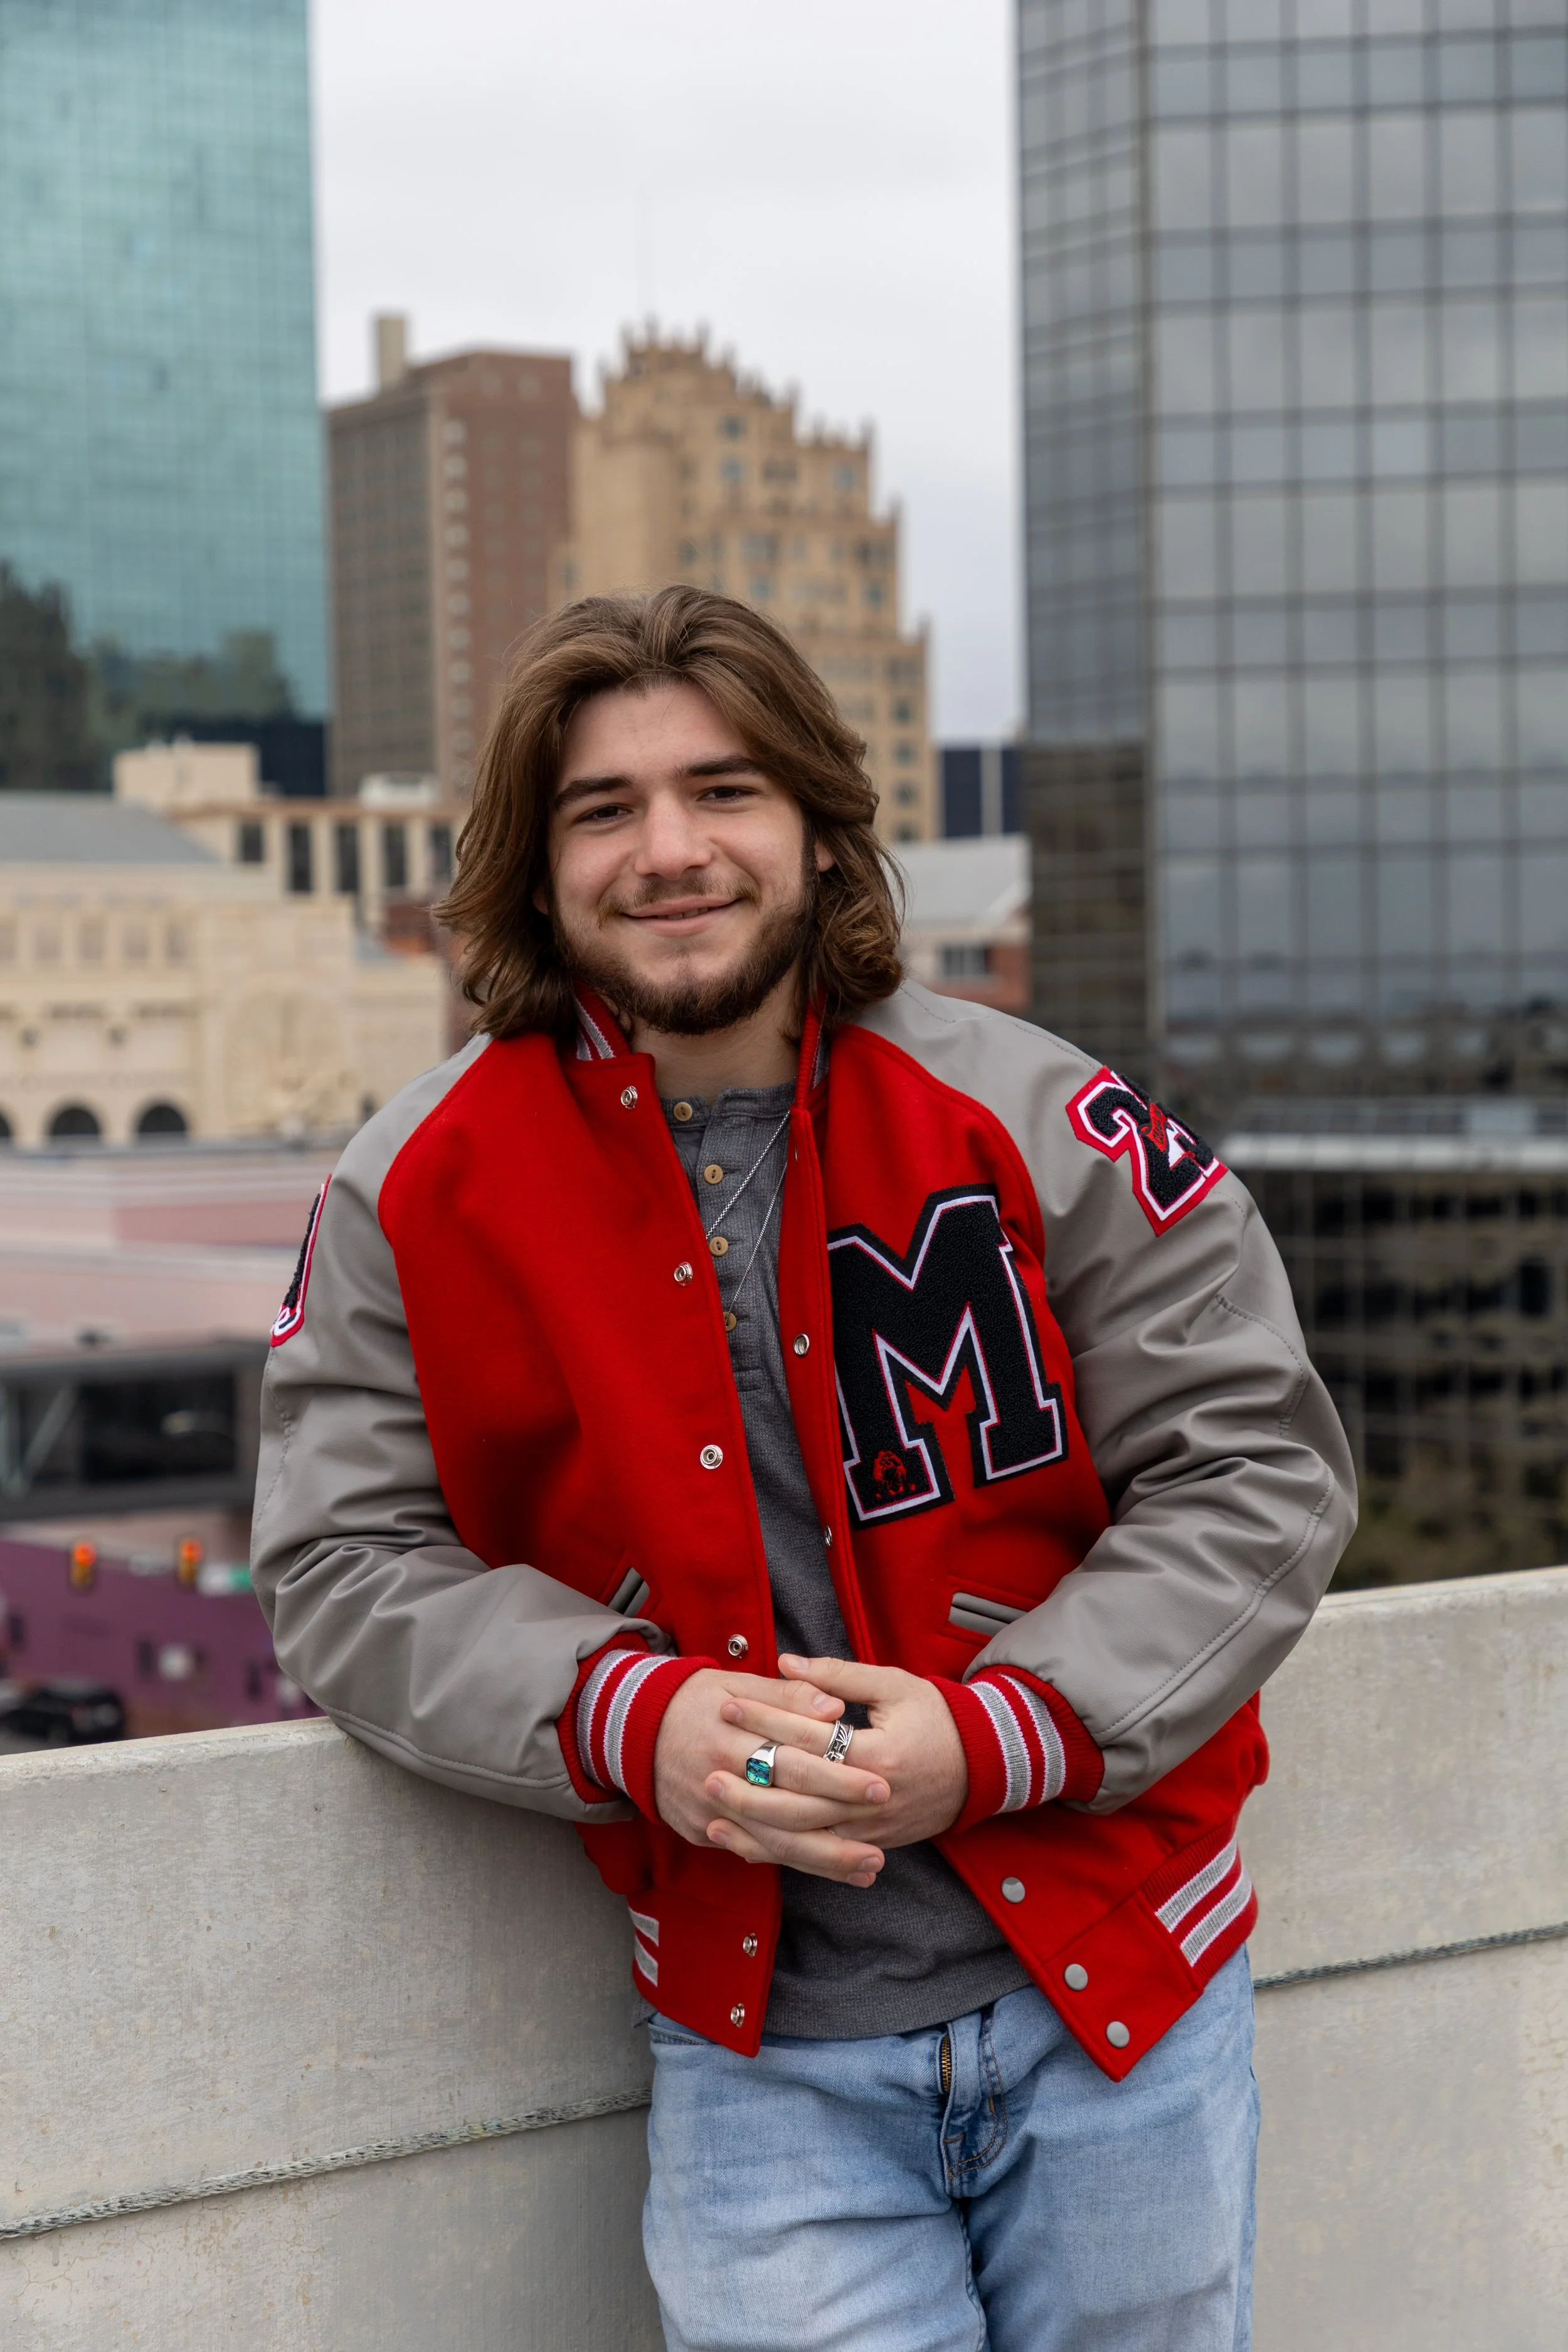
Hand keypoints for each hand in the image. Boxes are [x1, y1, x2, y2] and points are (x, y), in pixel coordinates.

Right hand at [652, 1667, 891, 1887]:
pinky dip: (795, 1865)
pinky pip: (754, 1853)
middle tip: (888, 1834)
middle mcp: (721, 1779)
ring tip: (871, 1866)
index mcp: (733, 1736)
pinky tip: (832, 1872)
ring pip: (775, 1844)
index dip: (841, 1773)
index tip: (882, 1782)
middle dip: (841, 1822)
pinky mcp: (702, 1834)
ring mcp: (709, 1813)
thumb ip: (787, 1697)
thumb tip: (834, 1710)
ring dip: (826, 1860)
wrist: (633, 1729)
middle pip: (790, 1809)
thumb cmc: (696, 1700)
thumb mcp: (737, 1684)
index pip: (797, 1758)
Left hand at [710, 1656, 967, 1858]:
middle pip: (799, 1798)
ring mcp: (869, 1829)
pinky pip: (814, 1854)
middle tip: (707, 1769)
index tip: (727, 1704)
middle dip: (749, 1783)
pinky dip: (776, 1851)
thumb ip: (839, 1675)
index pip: (809, 1737)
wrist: (980, 1768)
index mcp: (879, 1753)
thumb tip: (787, 1662)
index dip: (765, 1719)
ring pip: (802, 1835)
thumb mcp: (894, 1686)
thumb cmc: (936, 1719)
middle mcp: (872, 1798)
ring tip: (713, 1808)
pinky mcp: (867, 1844)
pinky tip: (742, 1842)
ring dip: (754, 1825)